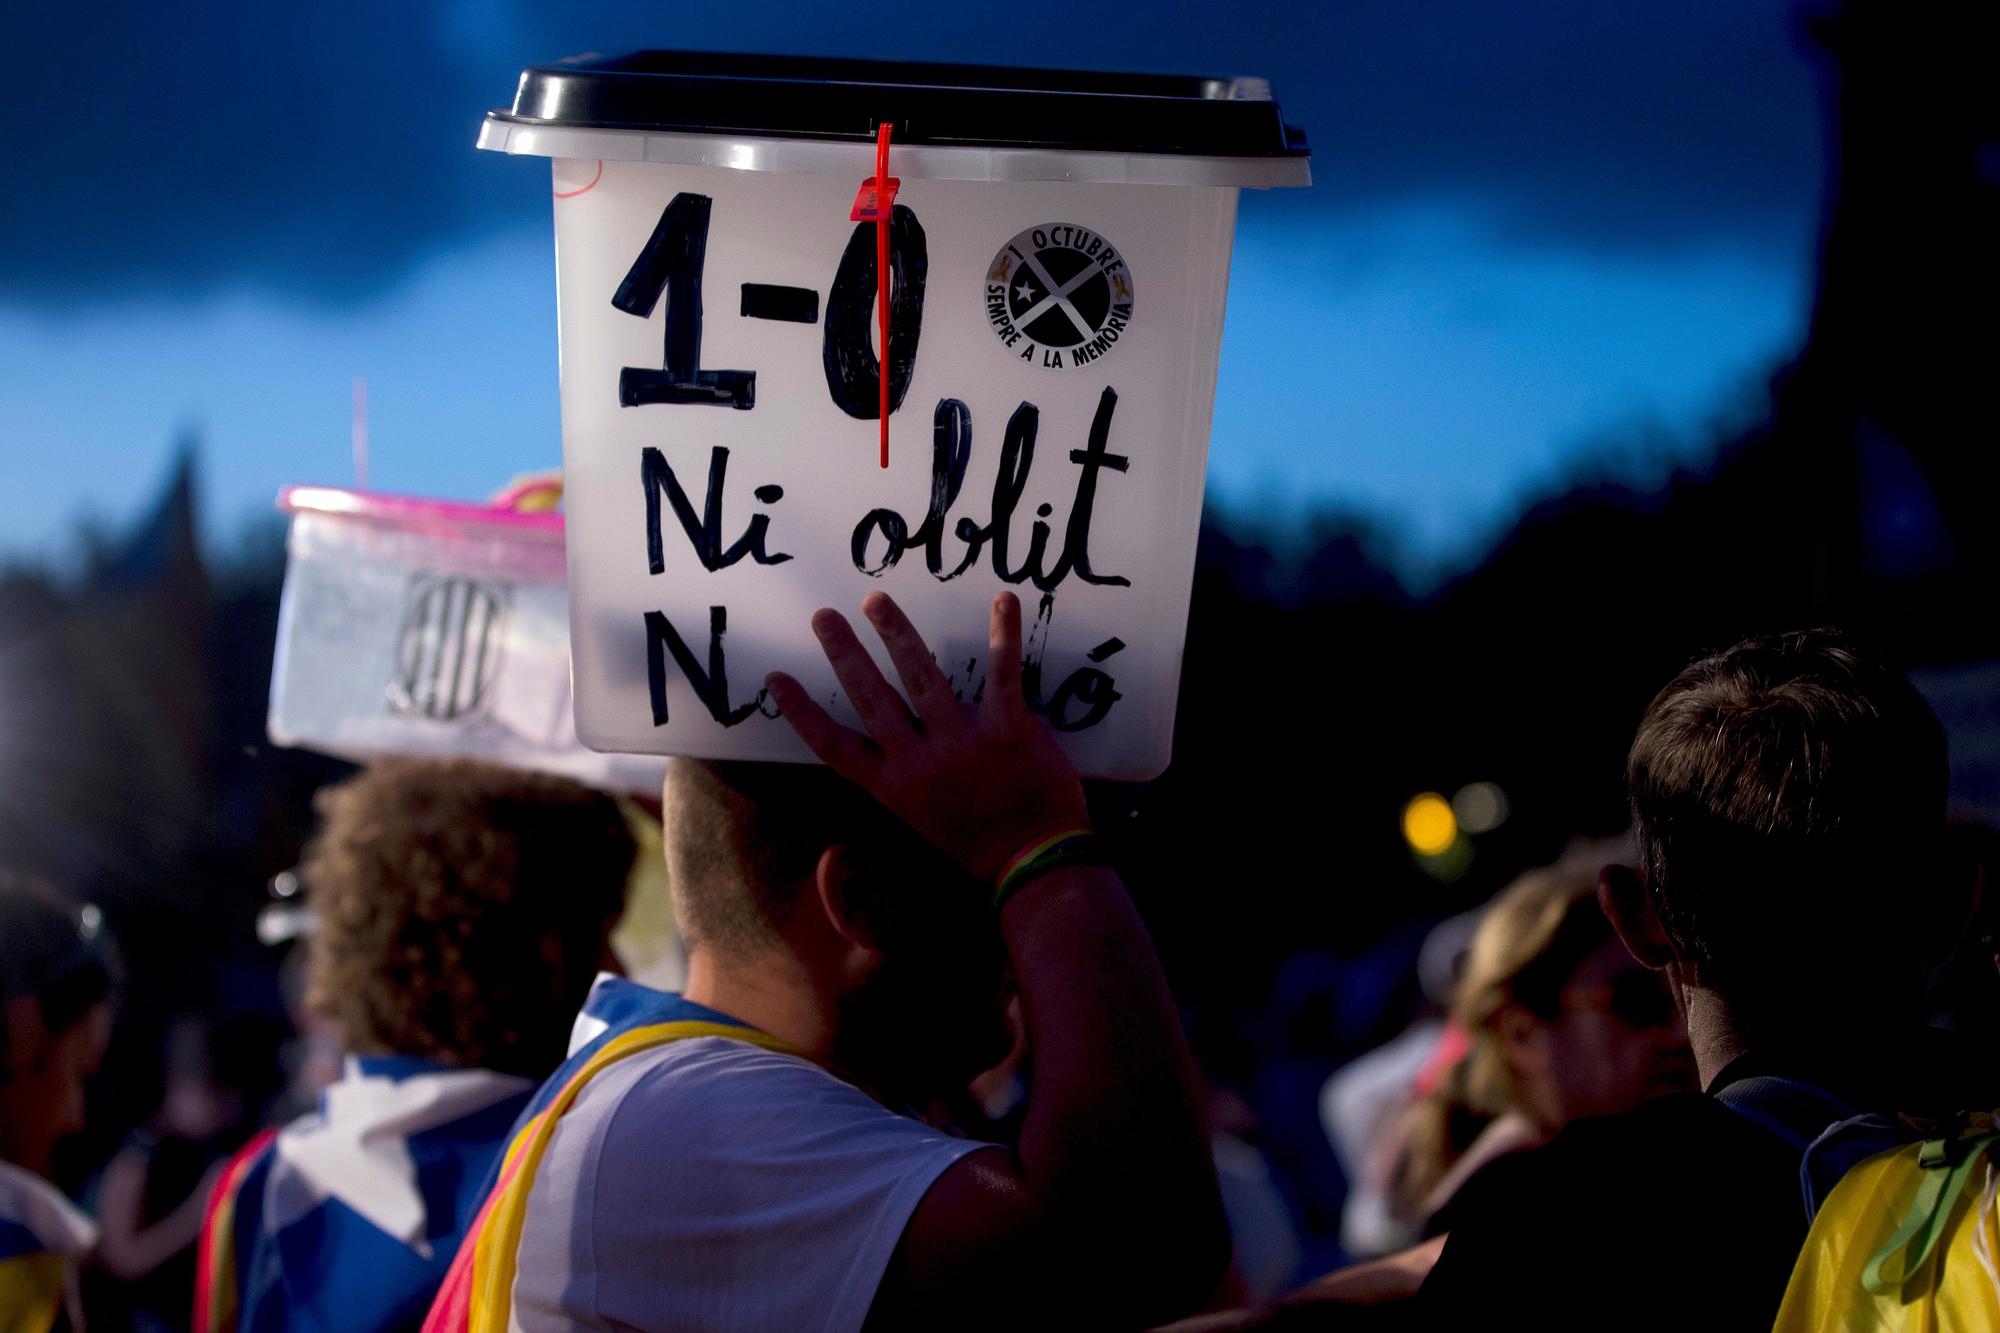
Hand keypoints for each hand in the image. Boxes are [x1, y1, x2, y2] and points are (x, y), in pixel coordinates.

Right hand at [765, 590, 1089, 882]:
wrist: (1035, 863)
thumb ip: (908, 769)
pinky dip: (1003, 633)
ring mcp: (962, 743)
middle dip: (844, 653)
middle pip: (871, 698)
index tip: (775, 678)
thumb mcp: (923, 813)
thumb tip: (905, 724)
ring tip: (875, 601)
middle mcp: (918, 762)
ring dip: (896, 633)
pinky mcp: (1007, 730)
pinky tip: (1003, 599)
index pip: (834, 746)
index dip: (802, 711)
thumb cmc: (980, 840)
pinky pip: (1002, 672)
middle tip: (824, 616)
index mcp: (893, 786)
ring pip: (921, 676)